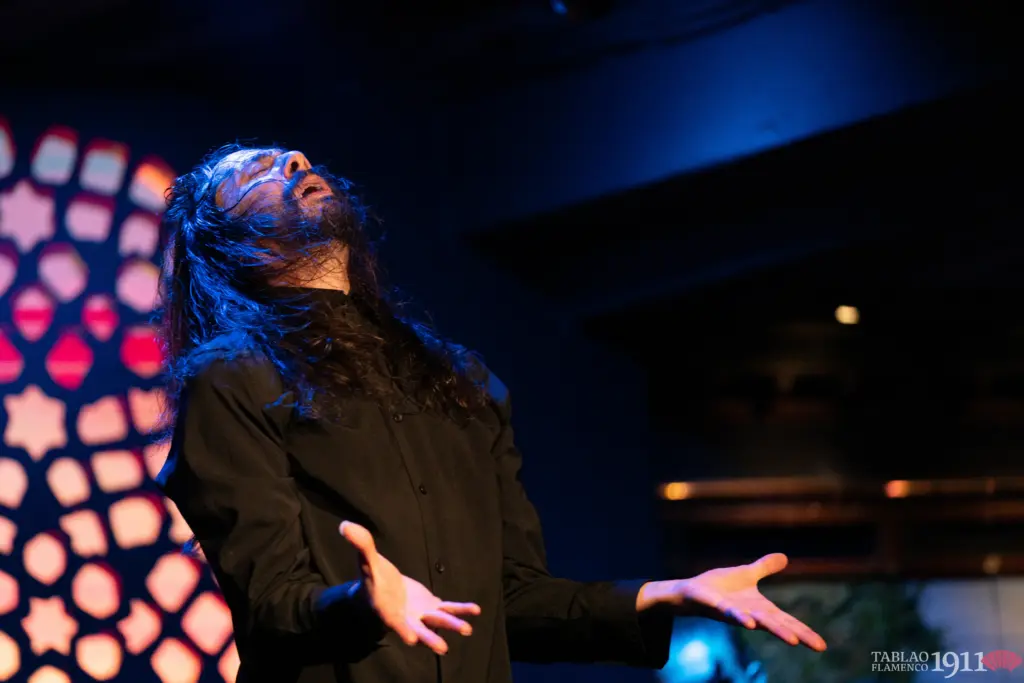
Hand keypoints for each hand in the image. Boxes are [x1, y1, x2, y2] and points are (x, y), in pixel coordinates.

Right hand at [339, 521, 480, 654]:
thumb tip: (345, 525)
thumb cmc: (372, 578)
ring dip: (452, 625)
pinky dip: (460, 609)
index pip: (395, 622)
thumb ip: (361, 546)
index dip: (402, 630)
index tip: (412, 640)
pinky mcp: (431, 606)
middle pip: (419, 629)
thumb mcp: (367, 561)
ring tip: (467, 629)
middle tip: (442, 648)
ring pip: (437, 621)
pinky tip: (475, 610)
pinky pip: (448, 609)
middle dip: (430, 638)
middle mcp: (405, 617)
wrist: (382, 588)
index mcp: (388, 610)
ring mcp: (420, 614)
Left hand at [637, 553, 826, 651]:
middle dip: (797, 634)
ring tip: (792, 640)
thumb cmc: (719, 587)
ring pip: (756, 622)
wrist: (691, 591)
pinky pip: (729, 613)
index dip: (805, 631)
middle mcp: (750, 614)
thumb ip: (764, 568)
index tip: (823, 645)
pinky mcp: (716, 607)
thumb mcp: (747, 574)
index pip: (786, 621)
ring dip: (773, 630)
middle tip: (817, 646)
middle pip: (778, 625)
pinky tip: (748, 623)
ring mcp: (733, 612)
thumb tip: (785, 556)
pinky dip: (739, 618)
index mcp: (759, 608)